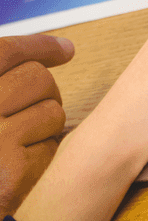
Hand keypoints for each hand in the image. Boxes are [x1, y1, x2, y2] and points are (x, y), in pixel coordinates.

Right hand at [0, 35, 73, 218]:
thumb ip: (7, 82)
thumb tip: (67, 49)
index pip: (6, 51)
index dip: (40, 45)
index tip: (65, 50)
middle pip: (38, 78)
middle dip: (47, 92)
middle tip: (33, 112)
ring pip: (53, 111)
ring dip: (47, 127)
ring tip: (20, 145)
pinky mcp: (12, 174)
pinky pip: (52, 147)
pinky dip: (43, 157)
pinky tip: (21, 170)